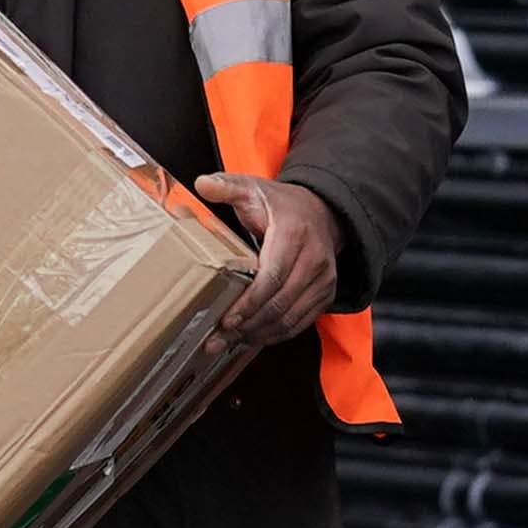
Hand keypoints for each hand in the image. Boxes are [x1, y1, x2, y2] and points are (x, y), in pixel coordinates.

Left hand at [195, 173, 338, 347]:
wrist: (323, 214)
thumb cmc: (281, 205)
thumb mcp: (254, 188)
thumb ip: (228, 186)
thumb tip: (202, 184)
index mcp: (294, 233)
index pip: (273, 276)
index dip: (249, 302)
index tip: (226, 319)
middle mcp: (314, 259)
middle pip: (279, 303)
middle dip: (247, 325)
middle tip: (216, 340)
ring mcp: (323, 280)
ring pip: (289, 318)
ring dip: (258, 335)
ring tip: (227, 344)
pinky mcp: (325, 295)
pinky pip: (300, 323)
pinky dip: (274, 335)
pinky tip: (250, 339)